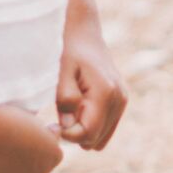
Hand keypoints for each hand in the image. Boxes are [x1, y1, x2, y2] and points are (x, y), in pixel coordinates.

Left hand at [55, 10, 126, 149]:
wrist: (83, 32)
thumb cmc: (68, 49)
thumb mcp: (60, 71)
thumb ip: (65, 99)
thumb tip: (67, 127)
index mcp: (105, 92)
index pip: (87, 133)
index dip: (66, 135)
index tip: (50, 126)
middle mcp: (119, 98)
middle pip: (94, 140)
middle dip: (74, 134)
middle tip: (56, 117)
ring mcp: (122, 101)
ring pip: (100, 138)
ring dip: (81, 130)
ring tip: (67, 111)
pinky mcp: (120, 102)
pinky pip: (104, 130)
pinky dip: (89, 126)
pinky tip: (77, 110)